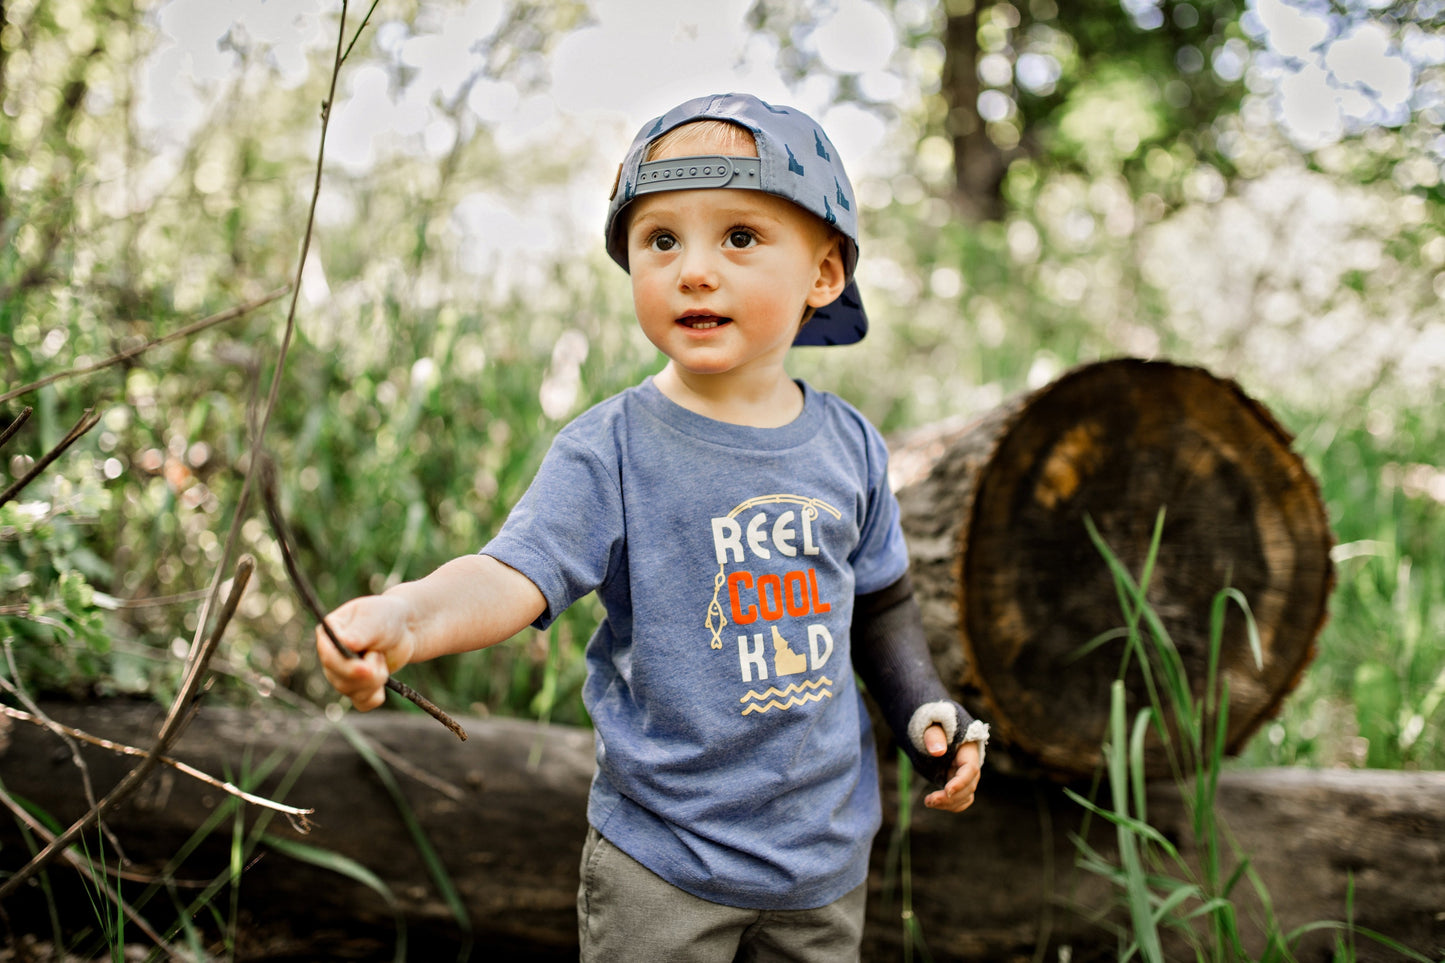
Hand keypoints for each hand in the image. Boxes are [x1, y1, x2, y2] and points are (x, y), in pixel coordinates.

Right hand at [315, 593, 416, 711]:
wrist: (406, 627)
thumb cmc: (387, 617)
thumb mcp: (374, 618)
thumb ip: (359, 632)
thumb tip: (345, 643)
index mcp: (328, 634)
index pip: (328, 657)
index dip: (346, 666)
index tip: (367, 667)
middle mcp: (330, 656)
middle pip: (339, 679)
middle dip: (367, 673)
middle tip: (380, 656)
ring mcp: (341, 674)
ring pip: (351, 692)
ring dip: (375, 679)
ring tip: (381, 658)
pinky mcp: (357, 688)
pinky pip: (362, 703)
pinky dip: (376, 696)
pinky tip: (383, 681)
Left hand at [921, 725, 980, 812]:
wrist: (935, 733)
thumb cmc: (935, 728)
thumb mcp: (933, 728)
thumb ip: (934, 736)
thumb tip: (938, 752)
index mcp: (969, 752)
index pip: (971, 769)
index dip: (961, 782)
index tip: (947, 790)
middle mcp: (971, 767)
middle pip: (968, 787)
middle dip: (950, 797)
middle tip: (929, 800)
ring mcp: (966, 778)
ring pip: (965, 797)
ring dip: (949, 804)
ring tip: (928, 801)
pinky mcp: (958, 785)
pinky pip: (960, 800)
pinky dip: (949, 805)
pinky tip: (933, 802)